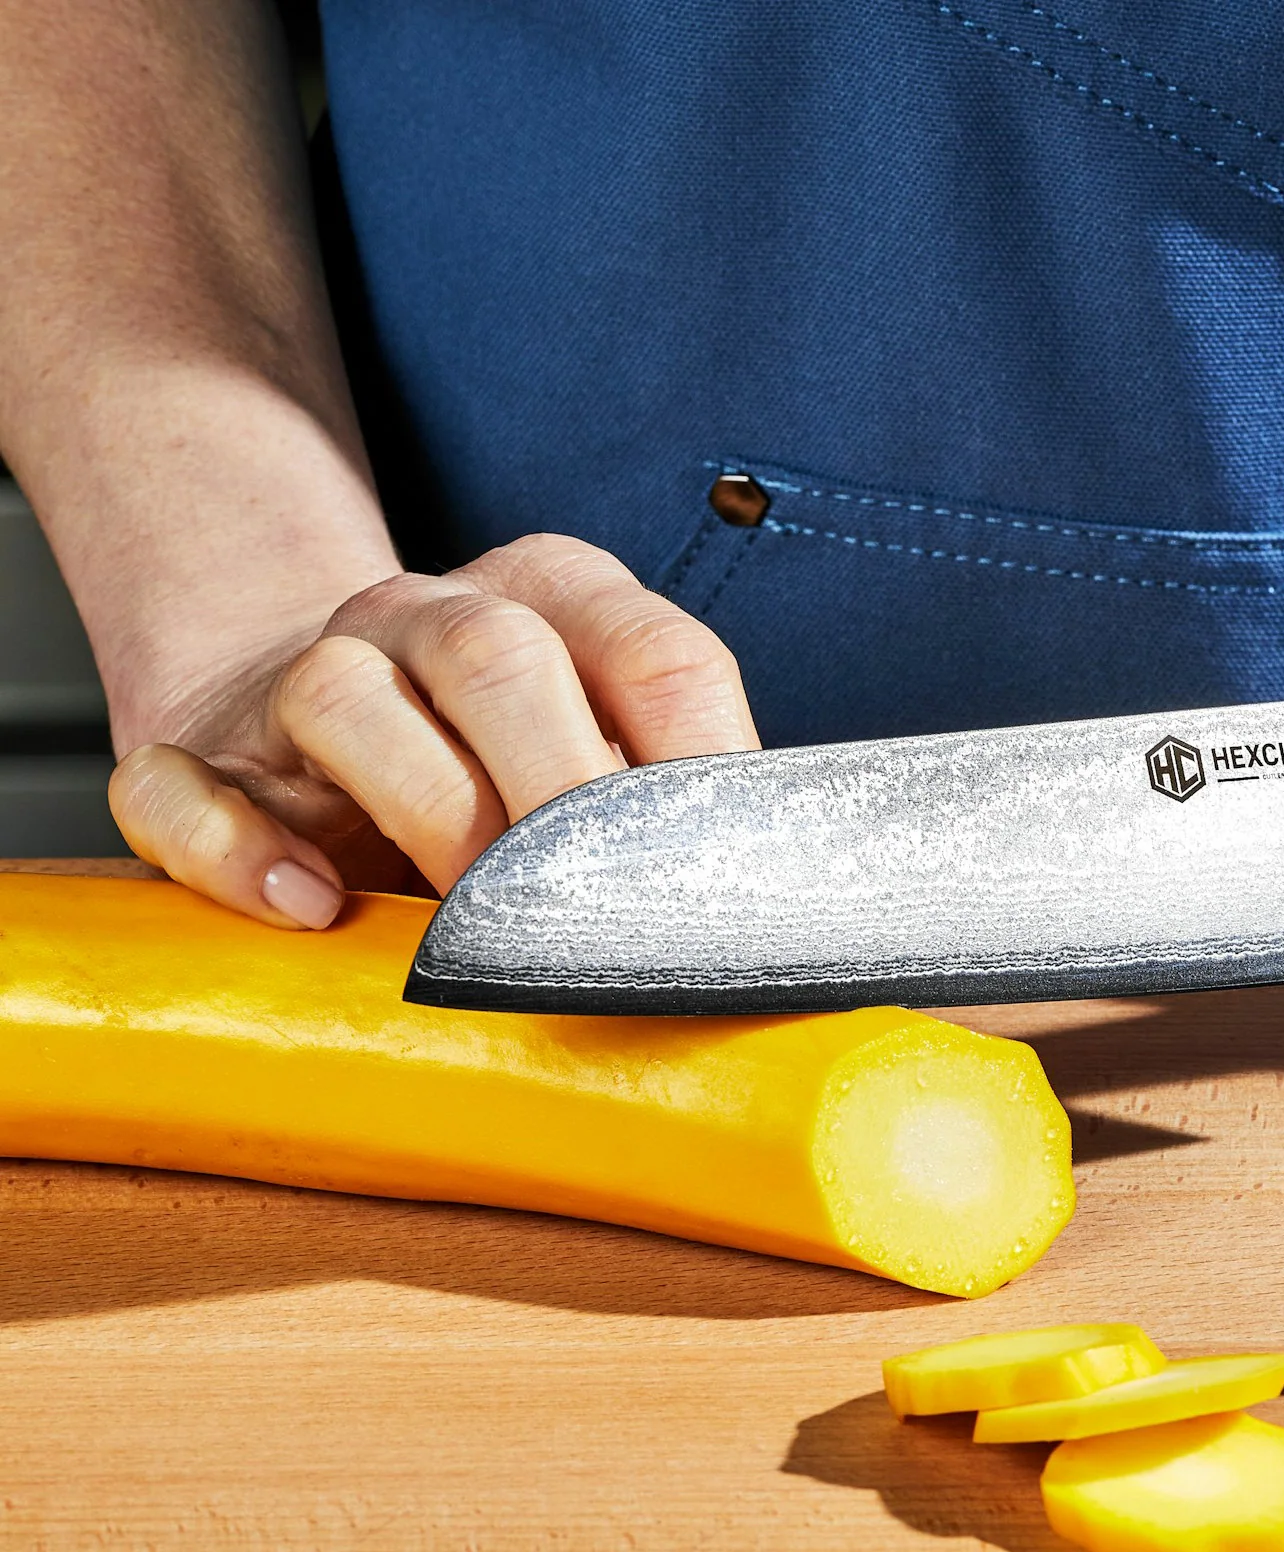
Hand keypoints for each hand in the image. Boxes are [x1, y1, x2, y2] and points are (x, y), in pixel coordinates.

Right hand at [108, 534, 756, 927]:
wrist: (304, 735)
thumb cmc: (495, 770)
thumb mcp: (603, 759)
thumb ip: (679, 811)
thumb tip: (797, 917)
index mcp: (560, 602)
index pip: (655, 654)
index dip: (700, 766)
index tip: (728, 877)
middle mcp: (432, 617)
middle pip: (498, 655)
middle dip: (561, 788)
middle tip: (602, 908)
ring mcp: (306, 677)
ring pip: (343, 694)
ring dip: (425, 812)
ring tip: (472, 918)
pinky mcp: (201, 757)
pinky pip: (187, 786)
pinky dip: (238, 849)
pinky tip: (309, 906)